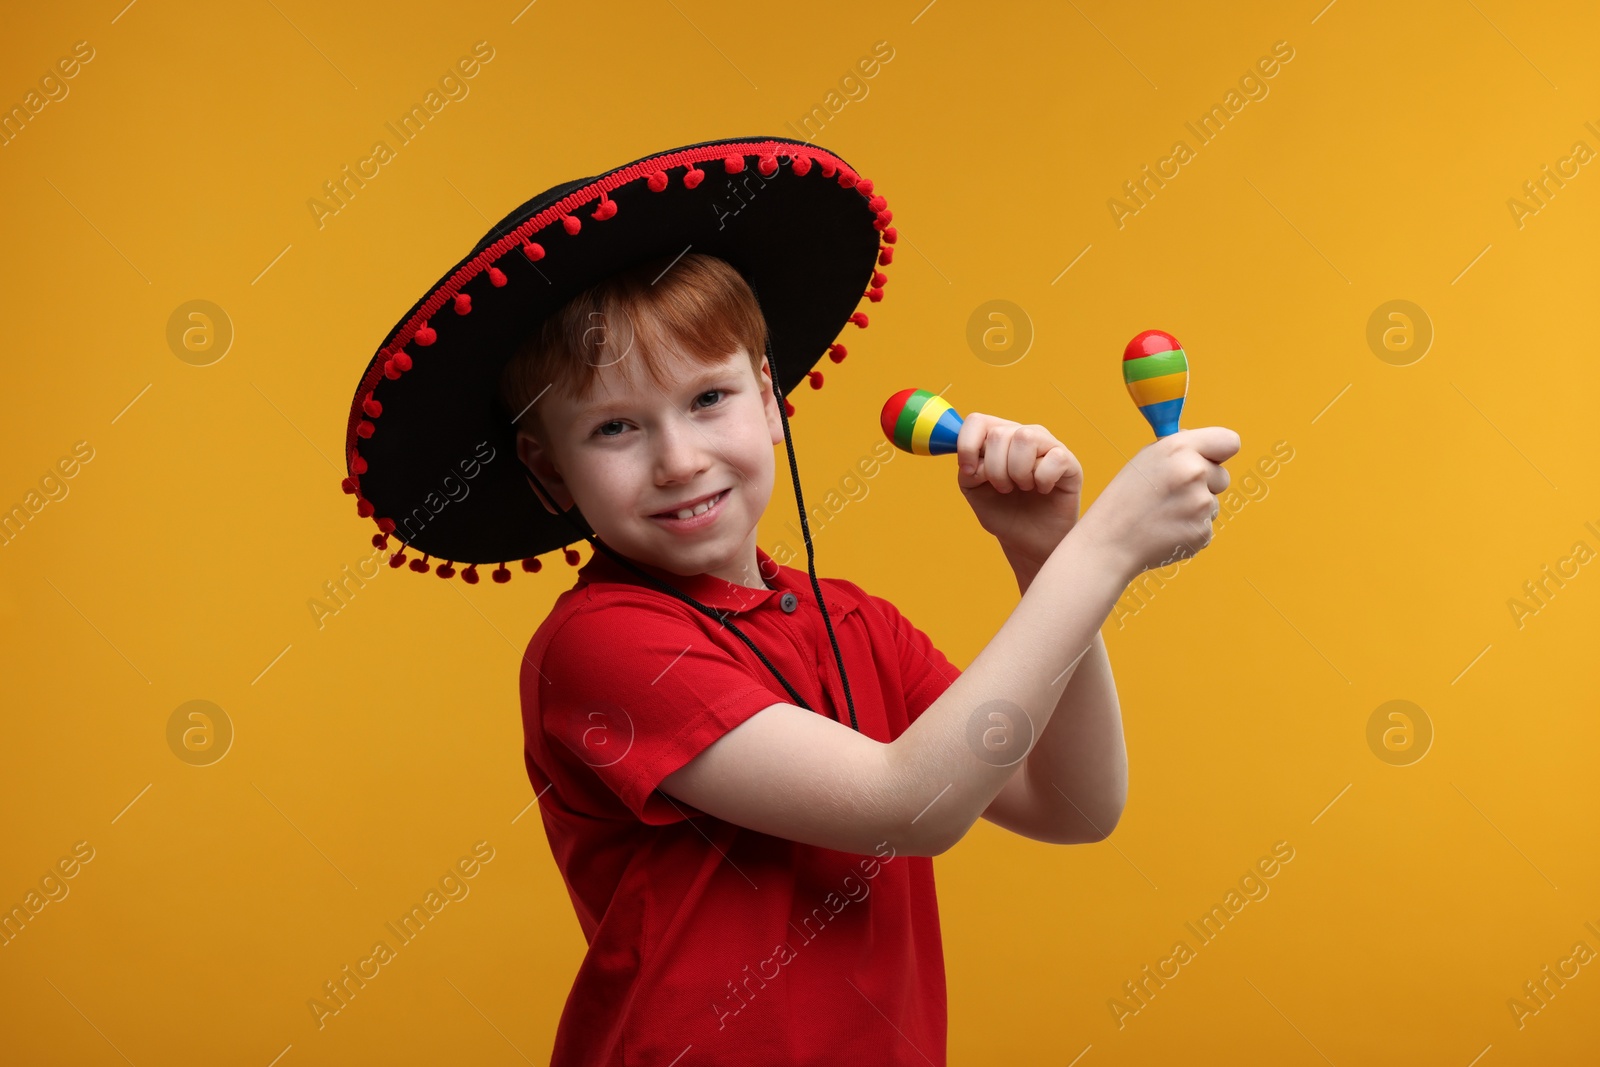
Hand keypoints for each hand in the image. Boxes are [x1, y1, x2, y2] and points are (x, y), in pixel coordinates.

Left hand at [955, 413, 1083, 570]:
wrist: (1029, 542)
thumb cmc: (1004, 513)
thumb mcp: (974, 491)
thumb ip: (968, 470)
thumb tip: (975, 460)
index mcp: (997, 439)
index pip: (977, 421)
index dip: (967, 445)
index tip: (969, 471)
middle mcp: (1023, 435)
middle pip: (999, 434)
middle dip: (994, 470)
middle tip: (1004, 489)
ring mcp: (1048, 445)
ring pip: (1025, 438)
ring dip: (1018, 472)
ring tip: (1023, 487)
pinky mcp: (1069, 461)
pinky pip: (1053, 459)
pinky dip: (1042, 480)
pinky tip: (1043, 490)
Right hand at [1073, 427, 1240, 581]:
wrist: (1110, 542)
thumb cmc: (1124, 499)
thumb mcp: (1145, 459)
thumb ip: (1179, 450)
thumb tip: (1205, 450)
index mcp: (1179, 448)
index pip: (1229, 441)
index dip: (1220, 452)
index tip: (1211, 459)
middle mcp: (1194, 473)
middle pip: (1223, 476)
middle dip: (1206, 484)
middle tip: (1173, 493)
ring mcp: (1201, 505)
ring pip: (1213, 504)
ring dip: (1195, 509)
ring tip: (1163, 514)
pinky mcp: (1202, 532)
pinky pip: (1205, 526)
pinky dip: (1189, 529)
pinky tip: (1166, 529)